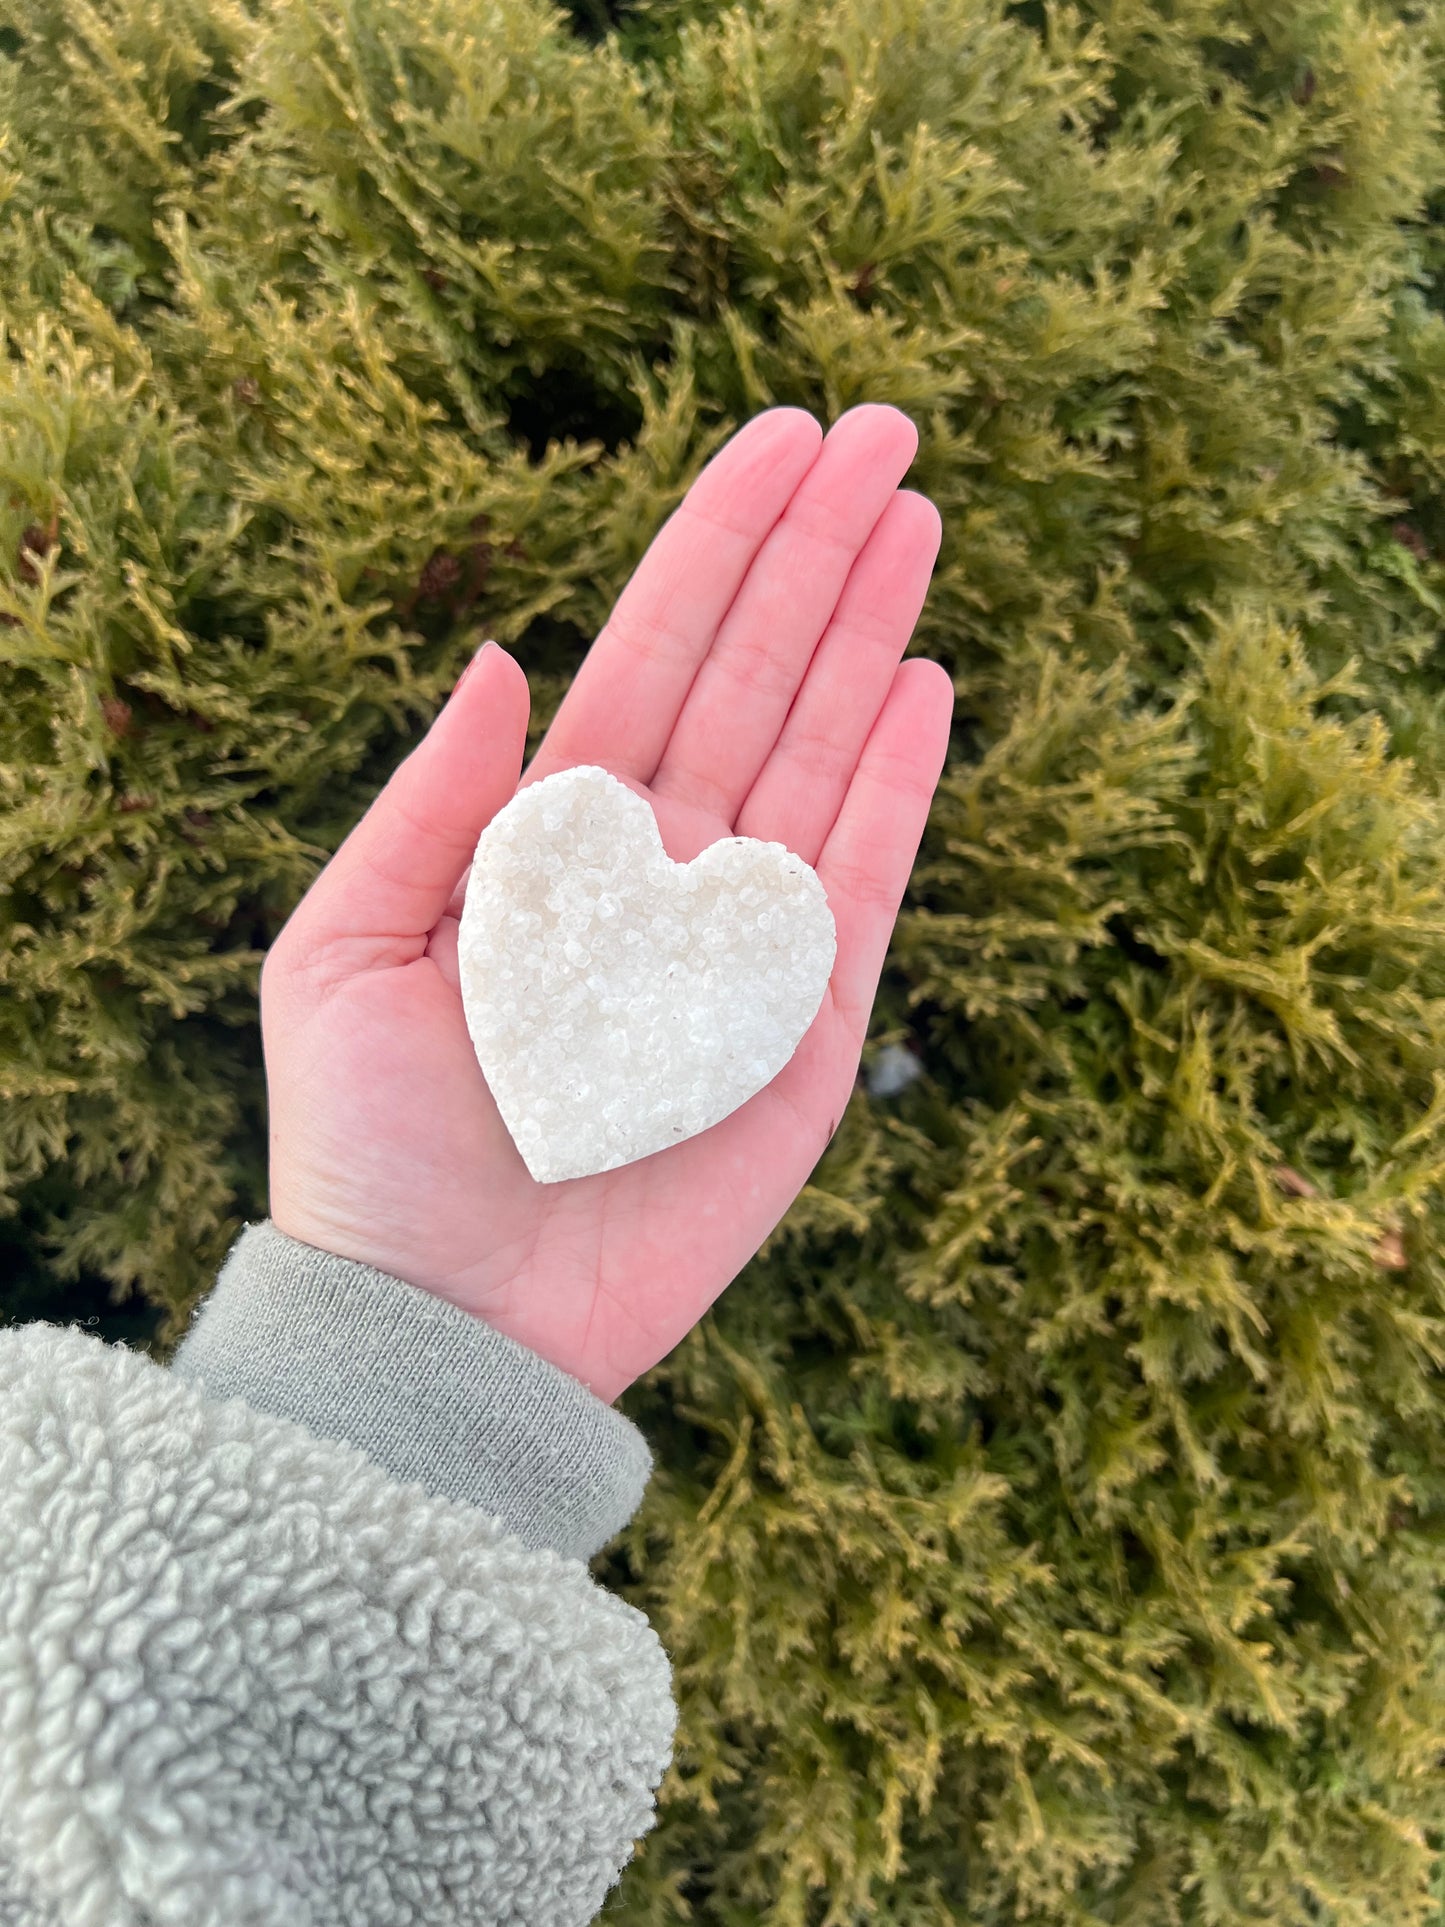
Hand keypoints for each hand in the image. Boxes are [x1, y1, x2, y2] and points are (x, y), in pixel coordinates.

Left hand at [261, 404, 951, 1399]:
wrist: (448, 1321)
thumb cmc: (375, 1146)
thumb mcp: (343, 953)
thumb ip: (431, 804)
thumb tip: (506, 655)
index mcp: (550, 837)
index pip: (651, 655)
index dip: (717, 545)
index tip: (779, 438)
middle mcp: (656, 869)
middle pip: (754, 678)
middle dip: (817, 555)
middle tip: (886, 431)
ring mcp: (737, 943)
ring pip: (818, 753)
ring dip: (869, 635)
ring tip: (915, 519)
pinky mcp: (802, 1032)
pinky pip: (860, 886)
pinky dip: (896, 785)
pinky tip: (924, 685)